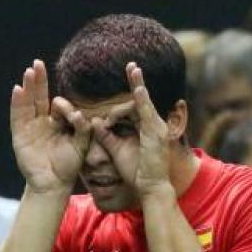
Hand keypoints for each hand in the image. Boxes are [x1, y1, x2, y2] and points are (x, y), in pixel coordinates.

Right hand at [10, 59, 92, 194]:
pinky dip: (17, 103)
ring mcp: (29, 127)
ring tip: (29, 71)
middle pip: (39, 96)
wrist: (53, 184)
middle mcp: (41, 121)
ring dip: (28, 87)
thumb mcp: (81, 144)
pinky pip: (18, 116)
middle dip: (39, 80)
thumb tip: (80, 114)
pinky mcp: (20, 135)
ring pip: (28, 103)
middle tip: (38, 63)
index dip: (64, 107)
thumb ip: (82, 128)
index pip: (57, 105)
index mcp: (56, 122)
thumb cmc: (68, 165)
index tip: (73, 116)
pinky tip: (18, 90)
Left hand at [90, 62, 172, 198]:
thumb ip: (107, 136)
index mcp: (145, 128)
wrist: (152, 187)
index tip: (123, 80)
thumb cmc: (137, 172)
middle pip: (142, 99)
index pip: (136, 105)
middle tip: (131, 65)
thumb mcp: (118, 150)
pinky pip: (148, 114)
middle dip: (137, 81)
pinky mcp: (156, 134)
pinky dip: (143, 100)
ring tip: (133, 68)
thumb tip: (95, 122)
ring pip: (145, 102)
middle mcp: (153, 124)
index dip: (130, 92)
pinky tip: (137, 88)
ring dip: (139, 85)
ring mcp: (156, 127)